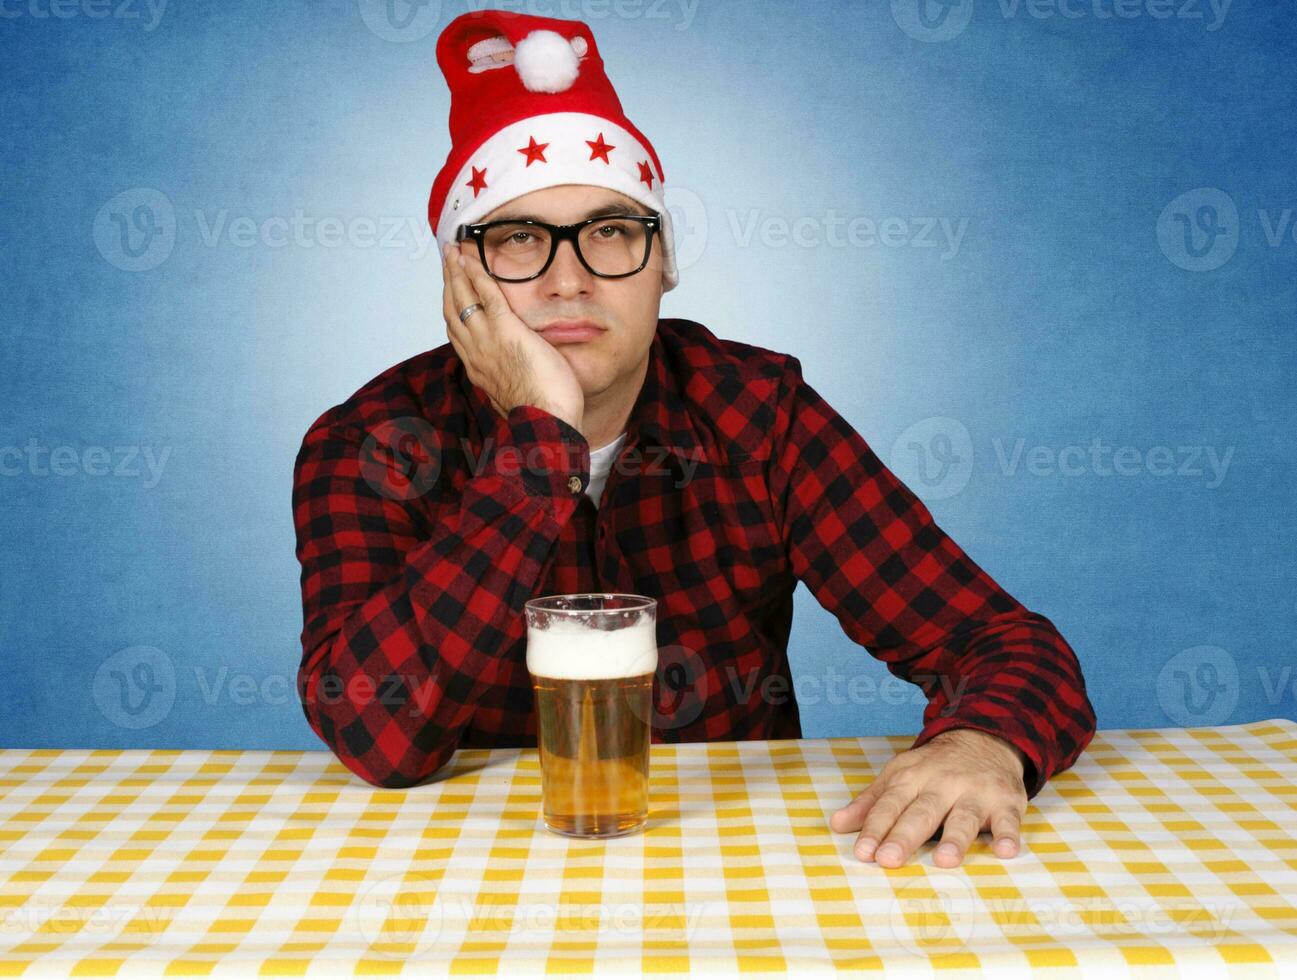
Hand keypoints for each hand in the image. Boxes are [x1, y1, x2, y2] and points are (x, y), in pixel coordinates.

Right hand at [441, 242, 583, 431]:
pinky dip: (476, 274)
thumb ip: (513, 380)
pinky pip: (486, 296)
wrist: (547, 423)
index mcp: (479, 369)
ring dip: (455, 272)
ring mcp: (487, 341)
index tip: (450, 291)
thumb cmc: (543, 415)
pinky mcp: (506, 331)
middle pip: (452, 311)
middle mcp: (475, 353)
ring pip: (462, 299)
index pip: (458, 332)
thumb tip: (521, 375)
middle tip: (446, 260)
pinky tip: (472, 259)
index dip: (452, 308)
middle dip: (448, 282)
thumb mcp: (519, 394)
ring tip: (452, 252)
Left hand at [829, 728, 1027, 867]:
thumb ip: (871, 802)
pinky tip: (1006, 851)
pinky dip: (1009, 834)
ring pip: (964, 817)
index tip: (863, 851)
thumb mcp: (900, 775)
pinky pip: (1009, 820)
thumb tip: (837, 825)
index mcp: (913, 777)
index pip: (890, 805)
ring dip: (955, 839)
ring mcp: (976, 792)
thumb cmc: (935, 766)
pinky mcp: (1006, 802)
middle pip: (922, 813)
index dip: (875, 828)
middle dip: (904, 836)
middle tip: (889, 860)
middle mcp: (943, 783)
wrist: (986, 736)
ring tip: (944, 860)